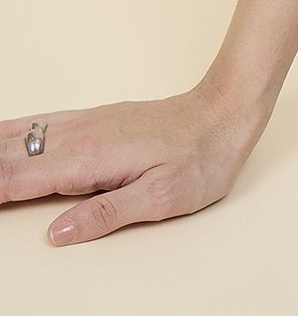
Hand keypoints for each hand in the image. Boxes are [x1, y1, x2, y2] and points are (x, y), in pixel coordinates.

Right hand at [0, 83, 265, 244]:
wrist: (226, 111)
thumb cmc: (199, 158)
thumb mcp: (161, 198)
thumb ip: (105, 215)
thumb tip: (55, 235)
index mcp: (88, 160)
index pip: (18, 179)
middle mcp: (79, 136)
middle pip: (8, 153)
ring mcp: (85, 124)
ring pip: (20, 134)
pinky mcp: (94, 120)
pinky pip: (40, 123)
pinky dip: (10, 131)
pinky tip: (0, 134)